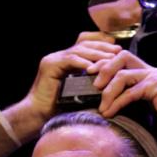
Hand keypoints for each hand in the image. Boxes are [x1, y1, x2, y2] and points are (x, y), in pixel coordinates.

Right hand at [6, 32, 120, 141]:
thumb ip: (90, 80)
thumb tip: (112, 78)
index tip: (117, 47)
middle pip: (83, 43)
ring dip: (96, 54)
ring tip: (111, 58)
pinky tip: (94, 68)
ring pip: (78, 50)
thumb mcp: (80, 90)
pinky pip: (70, 60)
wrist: (39, 115)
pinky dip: (83, 63)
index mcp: (66, 59)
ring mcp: (53, 59)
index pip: (85, 42)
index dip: (101, 42)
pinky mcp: (49, 65)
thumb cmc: (60, 107)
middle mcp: (59, 56)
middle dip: (102, 46)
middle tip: (118, 51)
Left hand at [87, 50, 156, 137]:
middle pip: (122, 57)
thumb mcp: (149, 107)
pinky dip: (117, 103)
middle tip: (94, 84)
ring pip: (123, 75)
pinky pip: (130, 92)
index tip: (91, 74)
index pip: (123, 59)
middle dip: (104, 68)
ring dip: (108, 91)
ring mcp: (153, 77)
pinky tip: (110, 112)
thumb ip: (134, 103)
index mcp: (148, 72)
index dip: (105, 63)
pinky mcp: (155, 87)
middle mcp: (150, 70)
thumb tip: (111, 110)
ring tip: (102, 106)